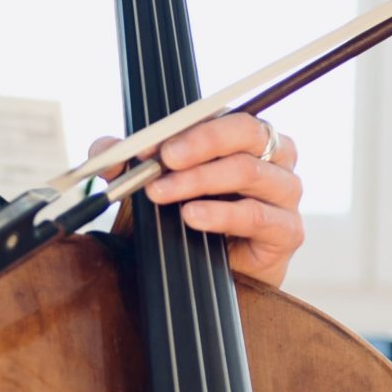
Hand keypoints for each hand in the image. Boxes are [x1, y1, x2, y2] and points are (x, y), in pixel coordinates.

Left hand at [87, 112, 304, 287]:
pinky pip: (257, 215)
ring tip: (163, 194)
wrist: (206, 277)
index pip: (221, 114)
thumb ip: (126, 163)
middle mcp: (274, 155)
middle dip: (200, 142)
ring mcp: (284, 192)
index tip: (147, 143)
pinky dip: (221, 215)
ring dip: (200, 180)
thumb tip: (103, 152)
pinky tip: (192, 217)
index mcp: (246, 135)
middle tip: (163, 160)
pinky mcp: (287, 230)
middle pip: (246, 131)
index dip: (184, 125)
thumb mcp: (152, 185)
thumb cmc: (188, 220)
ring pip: (248, 171)